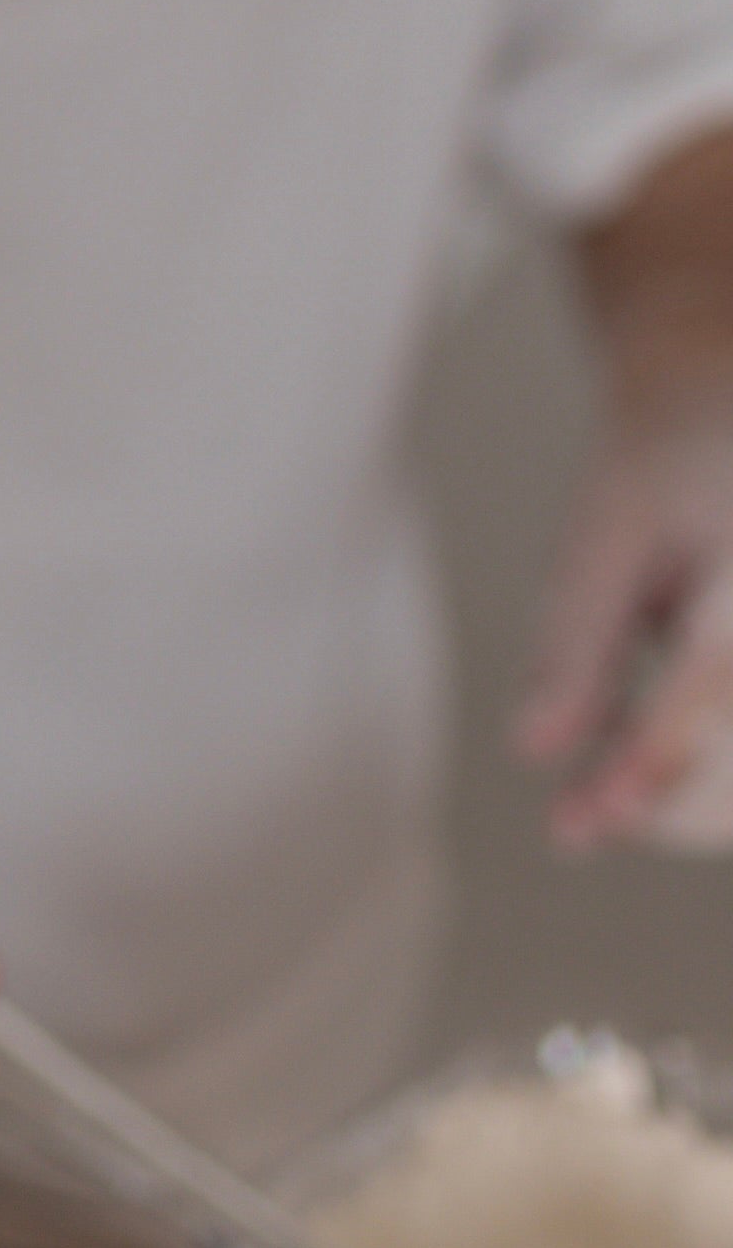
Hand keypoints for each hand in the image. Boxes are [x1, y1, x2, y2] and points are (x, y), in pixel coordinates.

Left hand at [518, 383, 732, 844]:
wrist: (732, 422)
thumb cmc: (664, 475)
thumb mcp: (605, 536)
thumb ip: (577, 641)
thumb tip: (534, 750)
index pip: (709, 670)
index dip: (655, 751)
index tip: (594, 817)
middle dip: (674, 801)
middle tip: (576, 825)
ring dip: (695, 808)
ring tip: (595, 808)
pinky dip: (712, 784)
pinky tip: (641, 787)